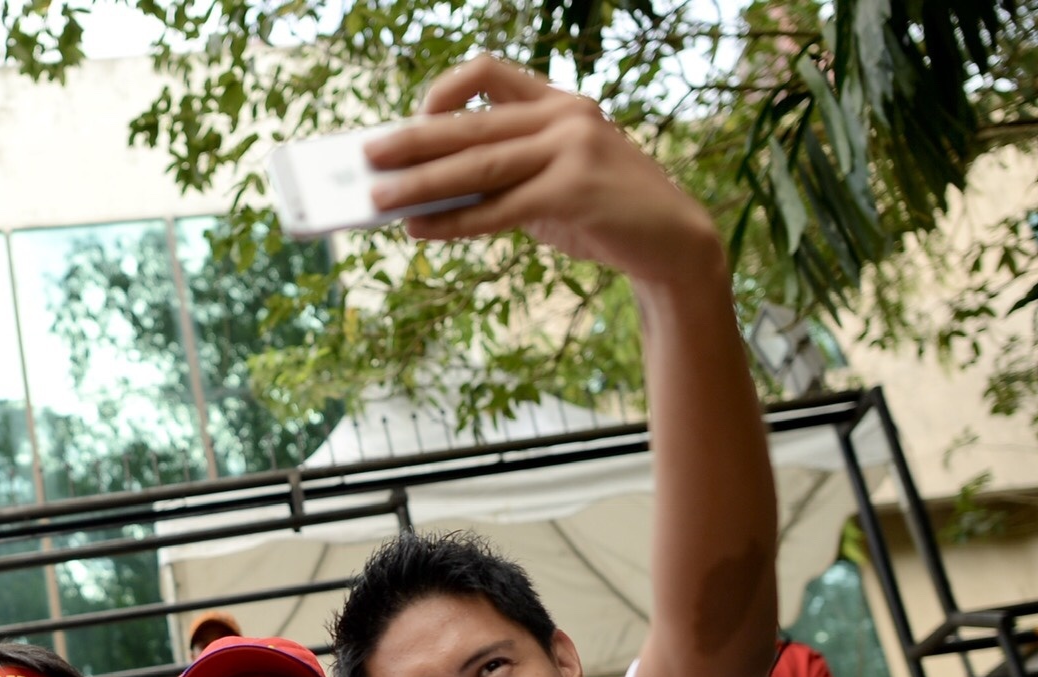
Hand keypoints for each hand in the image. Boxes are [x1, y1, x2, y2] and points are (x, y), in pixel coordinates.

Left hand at [366, 55, 722, 290]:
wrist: (671, 242)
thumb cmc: (599, 210)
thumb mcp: (550, 179)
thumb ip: (500, 176)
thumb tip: (421, 196)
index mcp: (558, 102)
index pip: (488, 71)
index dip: (442, 91)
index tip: (412, 118)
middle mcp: (565, 116)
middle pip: (470, 125)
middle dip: (412, 142)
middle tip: (366, 156)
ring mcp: (573, 150)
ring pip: (477, 167)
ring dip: (420, 186)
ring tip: (377, 199)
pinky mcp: (574, 192)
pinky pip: (497, 210)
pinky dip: (453, 223)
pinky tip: (420, 231)